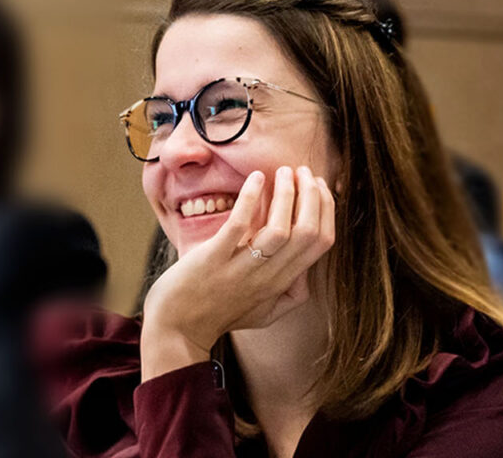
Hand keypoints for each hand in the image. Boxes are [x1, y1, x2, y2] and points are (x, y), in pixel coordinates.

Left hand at [140, 166, 335, 379]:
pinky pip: (239, 226)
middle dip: (312, 196)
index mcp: (282, 283)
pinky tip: (256, 178)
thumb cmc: (218, 317)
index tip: (319, 187)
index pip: (321, 243)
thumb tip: (309, 273)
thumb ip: (291, 296)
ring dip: (286, 195)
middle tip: (303, 172)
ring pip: (280, 230)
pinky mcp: (212, 260)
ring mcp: (240, 268)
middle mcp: (268, 276)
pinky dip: (251, 198)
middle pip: (307, 233)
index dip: (327, 210)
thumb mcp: (264, 314)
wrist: (175, 330)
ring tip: (283, 172)